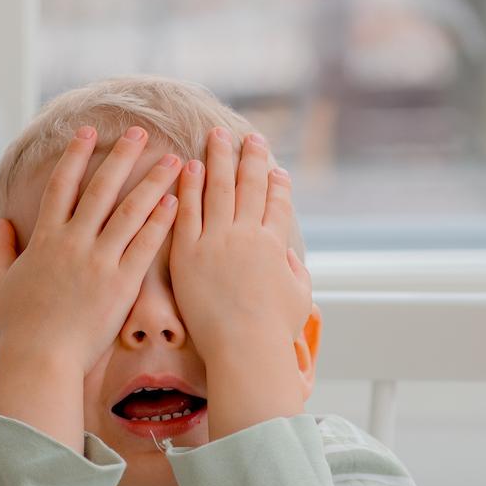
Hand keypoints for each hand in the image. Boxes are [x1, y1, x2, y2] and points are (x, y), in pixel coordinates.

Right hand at [0, 125, 179, 375]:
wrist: (42, 358)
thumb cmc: (21, 325)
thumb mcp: (1, 282)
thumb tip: (1, 224)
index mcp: (45, 238)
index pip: (62, 185)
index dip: (76, 155)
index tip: (88, 131)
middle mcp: (73, 242)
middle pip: (101, 189)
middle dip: (122, 157)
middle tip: (140, 133)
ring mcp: (98, 261)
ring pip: (129, 212)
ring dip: (152, 183)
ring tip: (171, 161)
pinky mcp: (121, 283)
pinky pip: (144, 246)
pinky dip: (159, 222)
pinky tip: (175, 203)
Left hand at [170, 129, 311, 367]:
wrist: (244, 348)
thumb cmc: (273, 332)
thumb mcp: (298, 298)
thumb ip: (294, 270)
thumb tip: (287, 252)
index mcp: (274, 245)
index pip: (277, 204)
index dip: (277, 184)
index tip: (275, 168)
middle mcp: (247, 236)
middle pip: (249, 186)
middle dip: (250, 158)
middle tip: (247, 136)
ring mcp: (217, 241)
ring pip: (218, 189)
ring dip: (219, 159)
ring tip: (216, 136)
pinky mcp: (189, 253)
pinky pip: (187, 211)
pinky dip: (189, 186)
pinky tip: (187, 166)